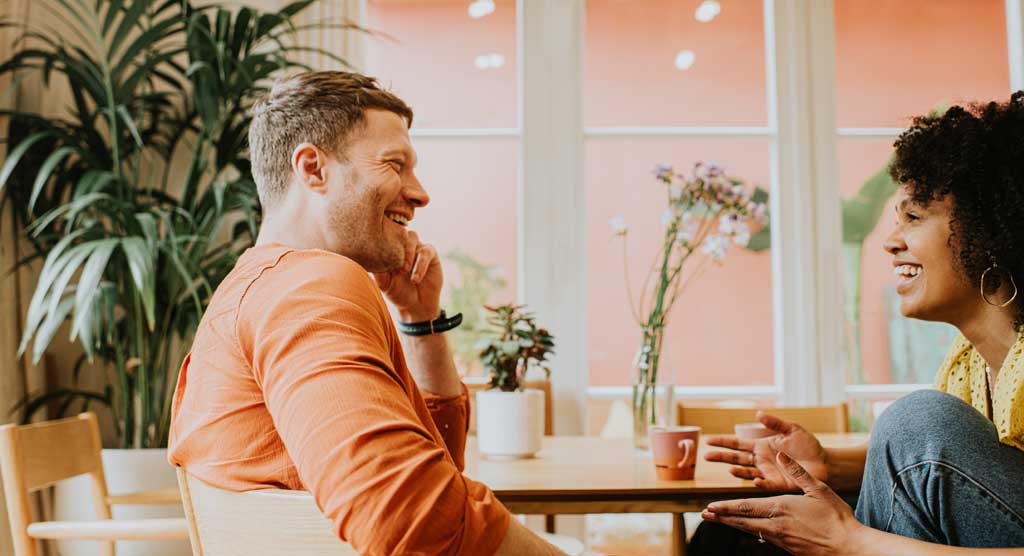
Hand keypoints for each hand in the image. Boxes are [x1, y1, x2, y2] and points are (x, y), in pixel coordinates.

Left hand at [372, 230, 442, 321]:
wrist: (416, 304)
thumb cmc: (397, 292)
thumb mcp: (384, 284)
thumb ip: (377, 271)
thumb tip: (368, 259)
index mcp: (389, 249)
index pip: (384, 234)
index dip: (382, 240)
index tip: (380, 254)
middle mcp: (402, 245)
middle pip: (398, 231)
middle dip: (396, 247)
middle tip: (395, 267)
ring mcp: (416, 247)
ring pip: (412, 236)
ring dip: (407, 253)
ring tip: (404, 272)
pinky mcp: (430, 253)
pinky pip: (426, 252)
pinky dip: (420, 265)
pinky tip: (415, 279)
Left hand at [701, 452, 863, 555]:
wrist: (849, 547)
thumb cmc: (837, 517)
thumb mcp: (818, 488)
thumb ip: (797, 471)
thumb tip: (780, 453)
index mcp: (780, 508)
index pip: (745, 507)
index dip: (726, 507)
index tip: (711, 505)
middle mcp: (776, 525)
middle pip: (742, 520)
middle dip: (722, 516)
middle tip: (704, 514)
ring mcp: (781, 539)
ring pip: (750, 530)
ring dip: (732, 524)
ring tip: (717, 520)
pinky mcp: (788, 548)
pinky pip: (763, 537)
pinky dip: (749, 531)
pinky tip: (746, 529)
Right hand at [704, 411, 828, 489]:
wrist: (825, 463)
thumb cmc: (809, 446)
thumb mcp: (792, 429)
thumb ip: (775, 423)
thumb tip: (758, 414)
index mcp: (761, 446)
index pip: (737, 444)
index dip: (723, 442)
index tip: (708, 440)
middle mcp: (761, 460)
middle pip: (736, 458)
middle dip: (721, 457)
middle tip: (706, 456)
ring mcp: (768, 473)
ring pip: (747, 473)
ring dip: (738, 472)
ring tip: (729, 470)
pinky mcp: (778, 484)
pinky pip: (766, 484)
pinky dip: (759, 483)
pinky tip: (754, 480)